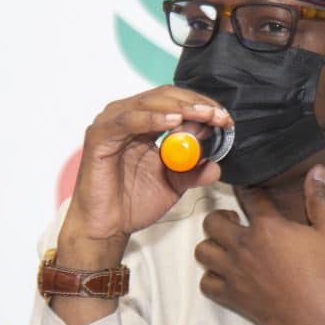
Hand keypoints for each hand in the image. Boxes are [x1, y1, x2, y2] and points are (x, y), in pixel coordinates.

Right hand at [59, 85, 232, 267]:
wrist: (107, 228)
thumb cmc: (132, 203)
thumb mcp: (173, 185)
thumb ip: (193, 170)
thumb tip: (216, 164)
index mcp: (145, 124)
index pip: (176, 102)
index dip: (202, 107)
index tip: (225, 119)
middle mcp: (127, 118)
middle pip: (165, 96)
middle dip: (195, 104)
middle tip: (218, 115)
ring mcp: (111, 125)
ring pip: (148, 103)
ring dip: (179, 107)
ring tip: (202, 114)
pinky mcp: (99, 137)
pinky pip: (127, 121)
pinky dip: (151, 118)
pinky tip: (173, 121)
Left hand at [196, 165, 324, 324]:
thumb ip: (319, 198)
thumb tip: (317, 170)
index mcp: (267, 227)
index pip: (248, 197)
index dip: (248, 190)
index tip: (250, 191)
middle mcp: (244, 247)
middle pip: (212, 222)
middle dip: (221, 217)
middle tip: (236, 222)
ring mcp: (234, 273)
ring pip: (202, 250)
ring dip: (212, 245)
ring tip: (228, 247)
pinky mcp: (233, 296)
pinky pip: (206, 283)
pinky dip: (212, 277)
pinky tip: (228, 274)